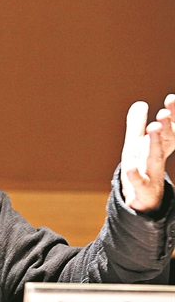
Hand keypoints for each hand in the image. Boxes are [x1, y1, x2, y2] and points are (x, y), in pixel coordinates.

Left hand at [121, 94, 174, 211]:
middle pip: (163, 142)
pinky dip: (135, 175)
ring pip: (154, 158)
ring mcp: (151, 175)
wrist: (143, 203)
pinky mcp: (141, 190)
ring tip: (154, 127)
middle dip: (165, 127)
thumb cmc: (142, 170)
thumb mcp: (136, 146)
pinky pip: (138, 182)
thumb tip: (140, 103)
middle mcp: (156, 159)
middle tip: (163, 112)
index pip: (168, 129)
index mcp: (157, 148)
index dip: (172, 115)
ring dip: (155, 143)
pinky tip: (130, 168)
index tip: (171, 98)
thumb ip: (136, 125)